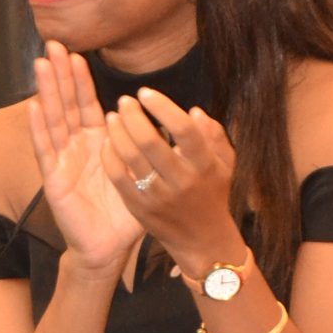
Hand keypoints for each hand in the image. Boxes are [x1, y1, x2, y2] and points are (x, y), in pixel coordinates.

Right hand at [27, 42, 141, 277]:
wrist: (108, 248)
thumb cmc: (124, 214)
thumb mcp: (143, 172)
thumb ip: (154, 145)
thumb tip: (180, 119)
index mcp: (97, 143)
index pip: (86, 104)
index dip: (81, 80)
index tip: (77, 53)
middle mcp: (76, 148)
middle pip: (66, 104)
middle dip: (59, 75)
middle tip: (53, 45)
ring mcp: (62, 161)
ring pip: (53, 119)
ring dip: (47, 91)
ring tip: (41, 64)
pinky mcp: (54, 179)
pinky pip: (45, 150)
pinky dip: (39, 128)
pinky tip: (34, 106)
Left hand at [99, 86, 239, 278]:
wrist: (202, 240)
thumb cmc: (212, 195)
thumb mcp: (224, 164)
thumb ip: (213, 134)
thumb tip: (193, 111)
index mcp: (204, 165)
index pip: (184, 130)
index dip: (162, 107)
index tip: (146, 92)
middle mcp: (181, 181)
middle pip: (151, 143)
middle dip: (133, 117)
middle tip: (124, 101)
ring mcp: (158, 197)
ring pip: (132, 160)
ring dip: (118, 134)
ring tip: (112, 117)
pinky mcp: (140, 209)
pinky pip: (119, 180)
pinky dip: (111, 159)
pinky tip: (108, 142)